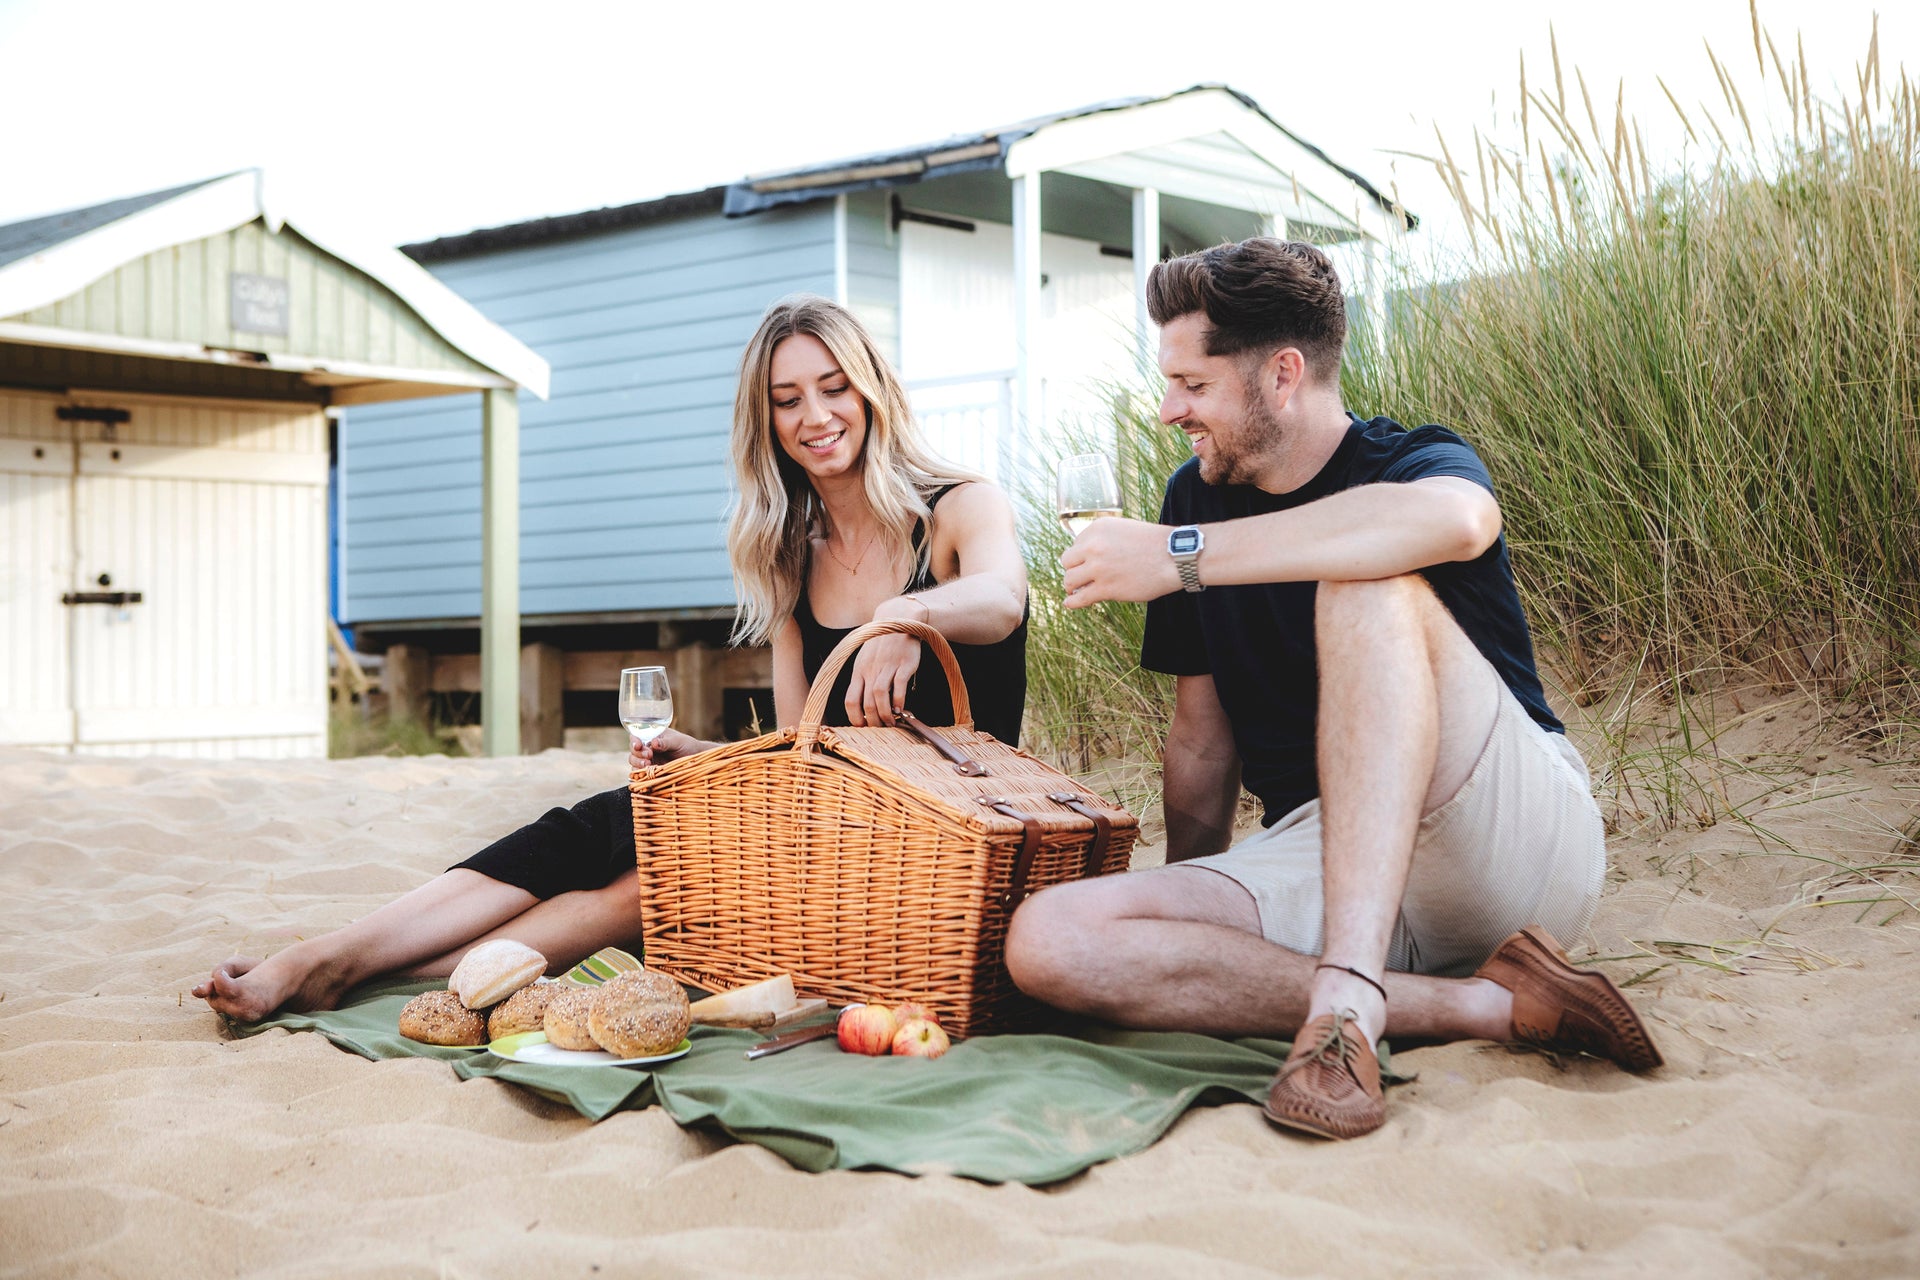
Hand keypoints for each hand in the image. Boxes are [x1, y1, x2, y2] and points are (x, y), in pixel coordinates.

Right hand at [628, 727, 703, 771]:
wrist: (695, 758)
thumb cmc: (686, 745)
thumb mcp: (677, 741)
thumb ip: (665, 742)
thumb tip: (654, 742)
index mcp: (650, 736)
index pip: (636, 737)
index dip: (634, 741)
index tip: (639, 745)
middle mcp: (647, 748)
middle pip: (633, 751)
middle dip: (637, 754)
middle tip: (649, 755)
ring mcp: (648, 760)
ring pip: (634, 762)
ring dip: (637, 764)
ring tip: (648, 765)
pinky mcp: (651, 771)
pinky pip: (640, 773)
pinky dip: (640, 774)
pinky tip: (647, 773)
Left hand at [843, 630, 920, 726]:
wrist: (899, 620)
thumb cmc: (882, 644)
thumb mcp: (867, 659)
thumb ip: (865, 679)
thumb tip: (866, 706)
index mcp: (859, 671)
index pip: (850, 700)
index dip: (855, 717)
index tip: (863, 727)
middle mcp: (871, 670)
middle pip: (866, 702)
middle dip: (873, 721)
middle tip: (881, 728)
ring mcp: (887, 666)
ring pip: (880, 695)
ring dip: (885, 714)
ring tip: (891, 722)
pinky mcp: (904, 663)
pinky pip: (899, 685)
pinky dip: (899, 700)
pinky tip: (901, 709)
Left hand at [1061, 517, 1180, 605]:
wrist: (1174, 557)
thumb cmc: (1154, 544)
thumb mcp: (1124, 529)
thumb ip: (1104, 539)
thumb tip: (1087, 555)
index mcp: (1097, 528)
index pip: (1075, 544)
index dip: (1081, 556)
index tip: (1089, 562)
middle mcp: (1093, 546)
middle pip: (1067, 562)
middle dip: (1074, 569)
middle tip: (1082, 576)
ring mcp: (1098, 568)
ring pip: (1069, 580)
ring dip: (1073, 586)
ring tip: (1078, 590)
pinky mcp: (1106, 589)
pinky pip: (1078, 598)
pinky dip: (1072, 602)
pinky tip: (1071, 603)